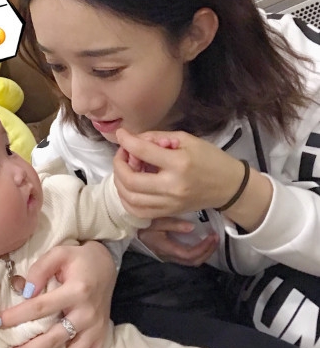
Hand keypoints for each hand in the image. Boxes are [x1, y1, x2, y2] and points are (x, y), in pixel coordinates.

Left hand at [0, 241, 116, 347]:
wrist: (108, 264)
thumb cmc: (79, 259)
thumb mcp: (59, 253)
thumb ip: (41, 269)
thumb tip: (25, 292)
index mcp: (75, 291)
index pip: (40, 307)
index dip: (17, 316)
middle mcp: (86, 313)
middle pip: (53, 338)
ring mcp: (95, 327)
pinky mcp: (101, 334)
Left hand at [114, 128, 244, 217]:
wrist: (229, 186)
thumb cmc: (210, 159)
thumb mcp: (187, 140)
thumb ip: (158, 138)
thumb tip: (134, 139)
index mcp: (179, 164)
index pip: (143, 152)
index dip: (127, 141)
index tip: (121, 134)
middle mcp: (172, 187)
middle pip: (131, 180)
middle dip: (119, 164)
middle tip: (123, 154)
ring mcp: (169, 204)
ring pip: (130, 199)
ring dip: (120, 183)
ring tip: (125, 170)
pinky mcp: (168, 213)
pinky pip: (138, 212)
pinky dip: (127, 199)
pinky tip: (129, 187)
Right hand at [138, 217, 218, 266]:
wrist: (129, 229)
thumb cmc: (141, 224)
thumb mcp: (155, 220)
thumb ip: (172, 223)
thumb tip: (192, 227)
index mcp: (166, 248)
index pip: (189, 254)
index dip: (203, 248)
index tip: (212, 236)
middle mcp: (168, 255)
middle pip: (193, 262)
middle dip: (207, 251)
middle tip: (216, 238)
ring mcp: (169, 256)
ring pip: (191, 261)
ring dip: (204, 252)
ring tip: (212, 240)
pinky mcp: (169, 253)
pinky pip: (187, 257)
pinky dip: (198, 251)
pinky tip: (201, 241)